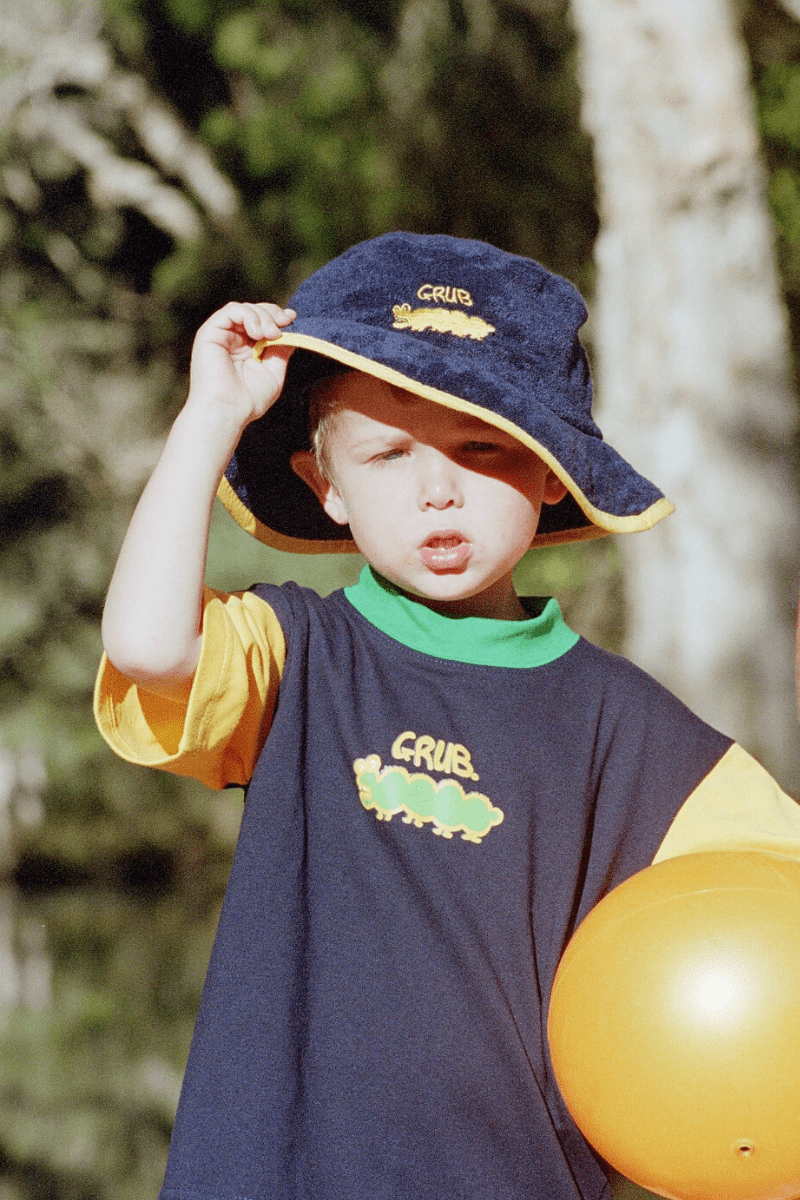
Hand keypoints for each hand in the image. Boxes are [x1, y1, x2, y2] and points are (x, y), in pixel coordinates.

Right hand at [187, 301, 296, 430]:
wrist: (227, 412)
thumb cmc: (248, 400)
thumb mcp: (273, 372)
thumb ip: (281, 350)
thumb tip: (291, 332)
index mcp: (247, 348)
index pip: (262, 322)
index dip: (277, 316)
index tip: (292, 319)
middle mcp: (233, 340)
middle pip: (255, 311)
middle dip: (272, 314)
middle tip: (283, 326)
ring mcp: (221, 335)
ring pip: (244, 309)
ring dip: (263, 316)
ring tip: (271, 334)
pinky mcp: (210, 332)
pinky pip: (231, 310)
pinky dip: (248, 316)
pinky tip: (257, 333)